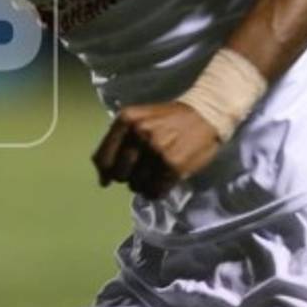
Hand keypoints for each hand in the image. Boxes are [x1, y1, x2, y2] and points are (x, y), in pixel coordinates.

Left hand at [91, 102, 221, 198]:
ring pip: (136, 185)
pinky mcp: (172, 165)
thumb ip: (118, 142)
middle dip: (127, 176)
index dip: (104, 172)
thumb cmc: (168, 118)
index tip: (106, 180)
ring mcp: (156, 150)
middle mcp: (138, 134)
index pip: (102, 158)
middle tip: (140, 170)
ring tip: (154, 174)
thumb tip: (102, 179)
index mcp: (126, 120)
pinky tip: (162, 182)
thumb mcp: (138, 119)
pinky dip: (155, 192)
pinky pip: (154, 191)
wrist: (204, 113)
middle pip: (119, 174)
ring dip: (143, 184)